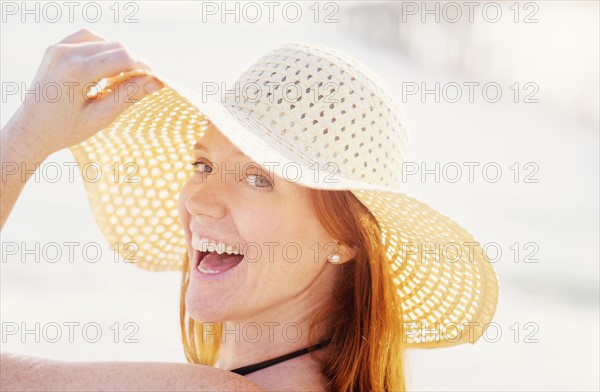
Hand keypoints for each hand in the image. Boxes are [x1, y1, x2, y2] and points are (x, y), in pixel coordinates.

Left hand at [9, 28, 163, 158]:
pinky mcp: (56, 48)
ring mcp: (59, 48)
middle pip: (115, 46)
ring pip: (104, 41)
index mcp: (76, 71)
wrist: (31, 130)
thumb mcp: (100, 117)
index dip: (143, 66)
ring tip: (119, 80)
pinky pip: (88, 39)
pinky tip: (104, 69)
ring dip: (117, 56)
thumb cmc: (64, 130)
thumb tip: (156, 82)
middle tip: (139, 84)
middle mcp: (66, 53)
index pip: (123, 57)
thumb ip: (128, 96)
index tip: (154, 80)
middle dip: (132, 62)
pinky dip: (102, 50)